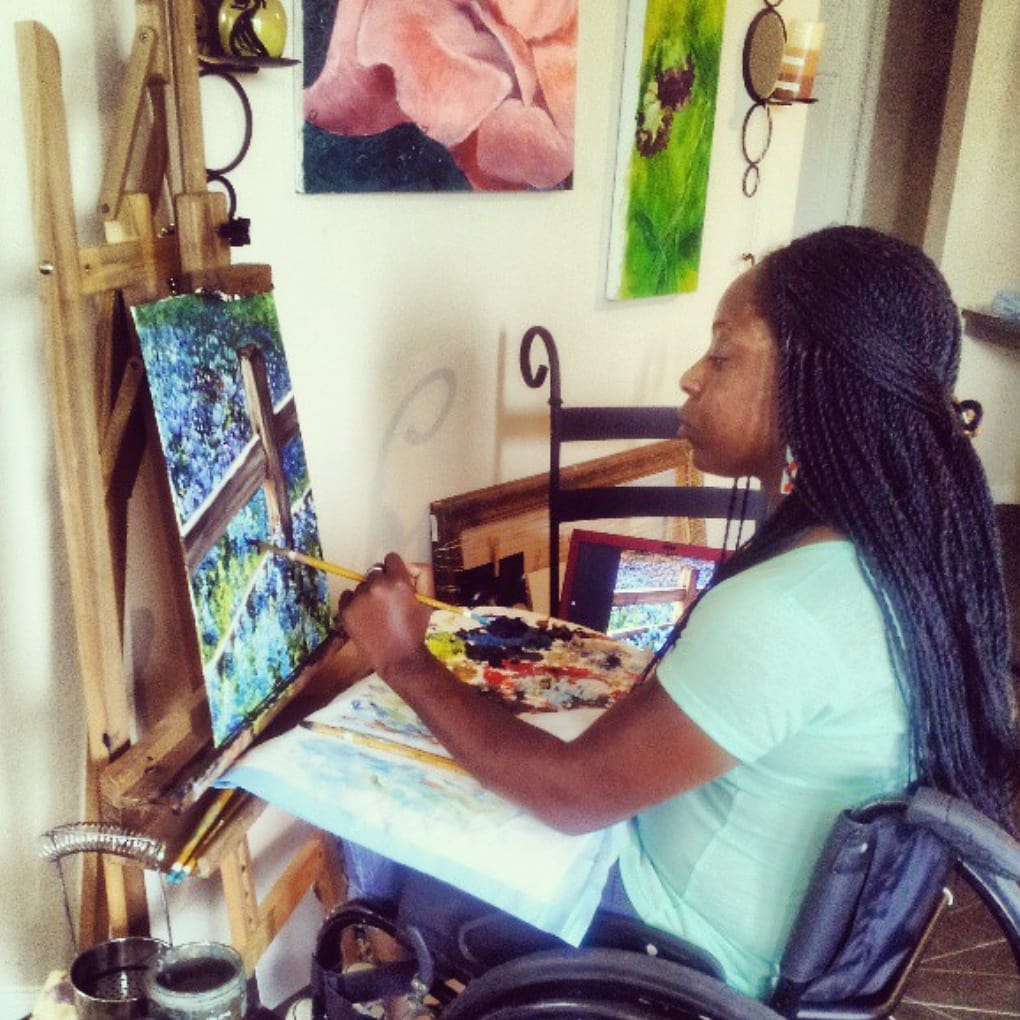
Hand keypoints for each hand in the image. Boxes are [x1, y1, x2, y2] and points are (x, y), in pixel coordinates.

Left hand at [337, 552, 432, 678]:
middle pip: (375, 571)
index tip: (397, 581)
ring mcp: (359, 598)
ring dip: (369, 592)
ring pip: (362, 584)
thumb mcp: (427, 600)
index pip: (391, 558)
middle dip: (382, 581)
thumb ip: (421, 575)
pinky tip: (364, 614)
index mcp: (398, 581)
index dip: (396, 569)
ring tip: (377, 612)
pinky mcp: (346, 610)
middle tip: (388, 600)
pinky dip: (354, 601)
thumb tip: (408, 565)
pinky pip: (347, 595)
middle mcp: (377, 585)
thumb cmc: (416, 629)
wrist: (398, 658)